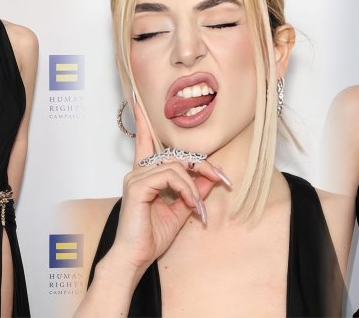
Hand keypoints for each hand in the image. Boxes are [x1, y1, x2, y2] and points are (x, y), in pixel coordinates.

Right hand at [108, 99, 230, 274]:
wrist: (136, 258)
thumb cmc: (152, 236)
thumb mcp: (182, 210)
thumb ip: (195, 191)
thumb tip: (212, 177)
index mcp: (146, 174)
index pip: (145, 141)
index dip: (143, 121)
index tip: (138, 100)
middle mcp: (139, 171)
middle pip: (176, 154)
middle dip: (203, 165)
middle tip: (223, 179)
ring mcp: (136, 177)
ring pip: (176, 165)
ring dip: (195, 185)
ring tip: (200, 207)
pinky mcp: (137, 186)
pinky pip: (170, 176)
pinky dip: (186, 189)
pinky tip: (191, 205)